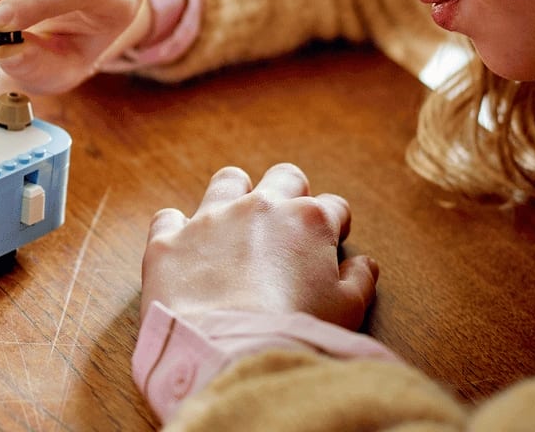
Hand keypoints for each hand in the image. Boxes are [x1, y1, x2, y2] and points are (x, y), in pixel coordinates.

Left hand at [141, 163, 378, 329]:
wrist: (230, 357)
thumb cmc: (296, 336)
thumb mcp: (347, 313)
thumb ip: (359, 281)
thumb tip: (365, 265)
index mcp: (307, 221)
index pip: (332, 207)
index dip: (334, 225)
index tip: (331, 241)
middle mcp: (258, 207)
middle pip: (283, 177)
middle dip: (290, 195)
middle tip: (287, 228)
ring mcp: (209, 218)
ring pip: (228, 181)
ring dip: (235, 196)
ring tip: (237, 228)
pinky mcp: (169, 239)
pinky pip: (169, 217)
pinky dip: (178, 230)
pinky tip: (186, 251)